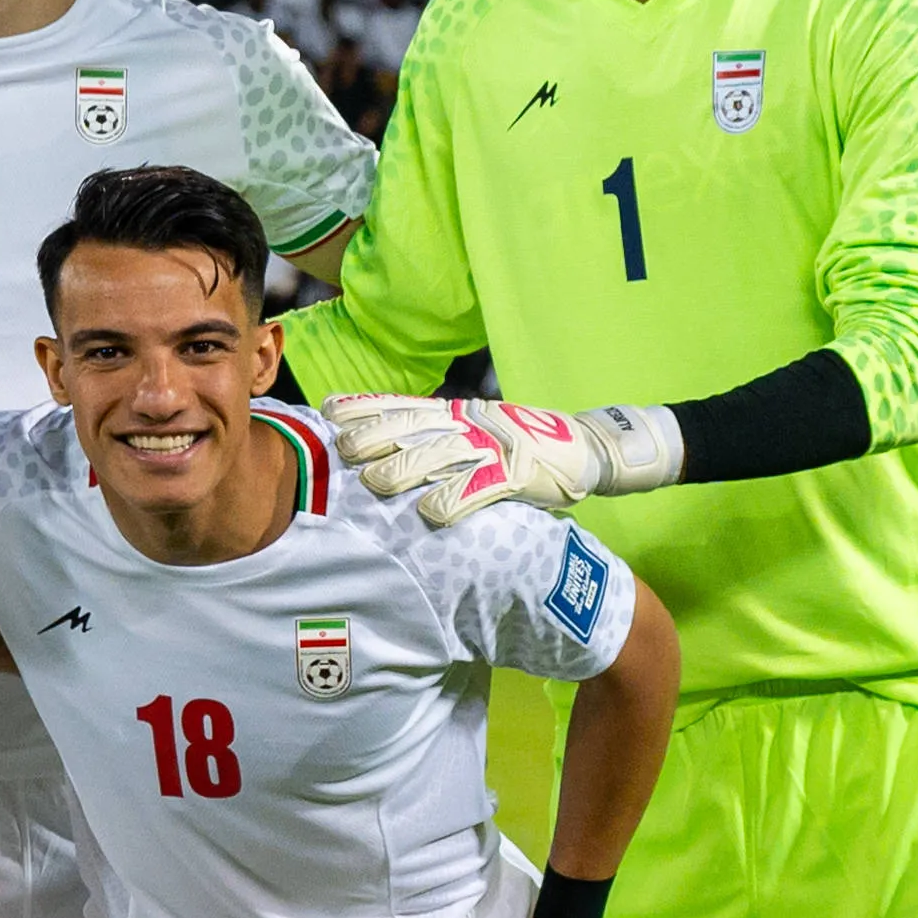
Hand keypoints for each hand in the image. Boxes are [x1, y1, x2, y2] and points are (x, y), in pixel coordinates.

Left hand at [325, 394, 680, 525]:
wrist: (587, 447)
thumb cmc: (521, 444)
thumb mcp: (474, 428)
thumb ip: (435, 432)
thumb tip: (382, 442)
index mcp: (458, 411)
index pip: (405, 404)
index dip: (367, 405)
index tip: (330, 409)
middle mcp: (472, 423)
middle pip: (415, 426)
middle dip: (375, 435)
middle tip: (340, 449)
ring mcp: (497, 446)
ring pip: (443, 454)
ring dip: (405, 468)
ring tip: (372, 482)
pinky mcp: (520, 473)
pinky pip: (483, 487)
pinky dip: (455, 499)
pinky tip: (430, 512)